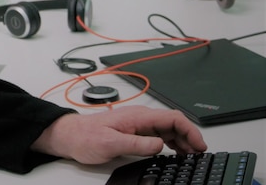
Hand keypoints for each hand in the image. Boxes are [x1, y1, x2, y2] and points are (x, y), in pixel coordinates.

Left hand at [31, 106, 207, 164]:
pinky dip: (173, 143)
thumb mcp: (111, 143)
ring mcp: (138, 124)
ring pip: (168, 129)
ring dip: (183, 140)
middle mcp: (140, 118)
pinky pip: (160, 134)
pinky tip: (176, 152)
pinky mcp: (135, 131)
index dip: (190, 131)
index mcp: (137, 116)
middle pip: (174, 123)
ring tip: (192, 155)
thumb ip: (137, 144)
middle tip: (200, 154)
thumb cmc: (86, 137)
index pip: (172, 118)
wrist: (70, 135)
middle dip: (190, 137)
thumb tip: (160, 144)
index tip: (200, 145)